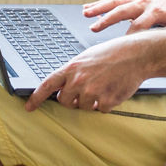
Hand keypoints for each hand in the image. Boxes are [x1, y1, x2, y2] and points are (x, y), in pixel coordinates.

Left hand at [24, 34, 151, 112]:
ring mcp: (92, 91)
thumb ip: (74, 73)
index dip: (36, 98)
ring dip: (92, 102)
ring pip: (84, 108)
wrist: (136, 54)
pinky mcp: (106, 101)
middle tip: (87, 90)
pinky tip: (113, 90)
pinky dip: (106, 104)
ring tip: (104, 85)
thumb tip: (65, 89)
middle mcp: (78, 80)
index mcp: (72, 68)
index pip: (47, 85)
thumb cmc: (113, 54)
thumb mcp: (87, 58)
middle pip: (65, 102)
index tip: (29, 107)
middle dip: (73, 100)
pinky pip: (100, 111)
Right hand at [83, 0, 165, 32]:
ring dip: (99, 8)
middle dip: (107, 20)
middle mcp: (143, 3)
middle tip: (94, 28)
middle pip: (122, 11)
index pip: (139, 25)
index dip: (129, 36)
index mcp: (156, 10)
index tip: (119, 46)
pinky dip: (99, 4)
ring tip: (85, 13)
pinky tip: (87, 7)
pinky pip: (113, 0)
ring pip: (114, 2)